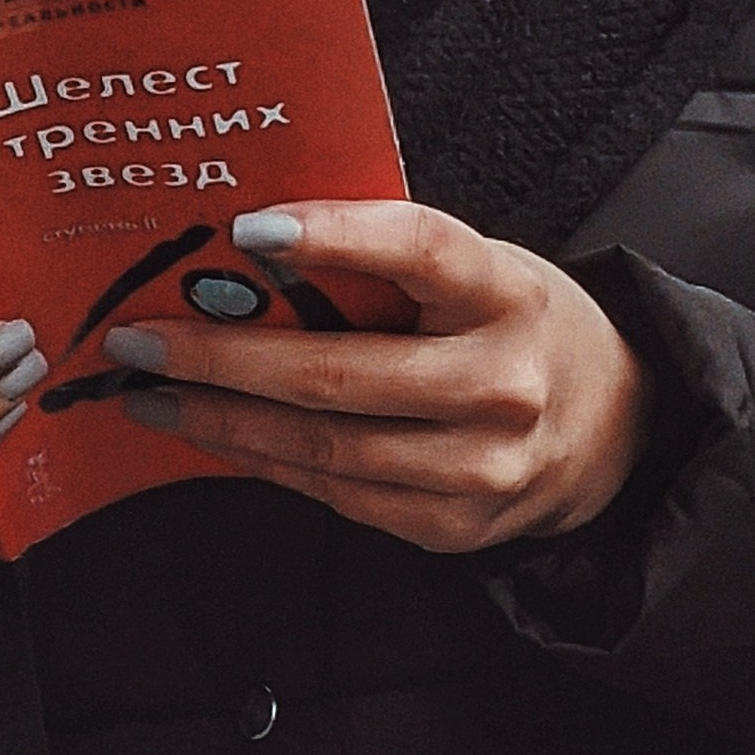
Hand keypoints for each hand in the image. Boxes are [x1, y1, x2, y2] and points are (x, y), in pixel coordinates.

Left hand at [101, 201, 651, 554]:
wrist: (613, 428)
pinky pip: (335, 492)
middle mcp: (501, 383)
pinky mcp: (453, 526)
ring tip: (153, 398)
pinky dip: (264, 463)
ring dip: (221, 422)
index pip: (419, 248)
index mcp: (507, 293)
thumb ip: (388, 264)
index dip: (333, 234)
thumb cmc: (515, 328)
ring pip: (323, 447)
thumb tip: (247, 251)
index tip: (244, 228)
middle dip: (221, 357)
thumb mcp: (479, 272)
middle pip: (340, 372)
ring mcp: (480, 466)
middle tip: (140, 341)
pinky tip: (217, 437)